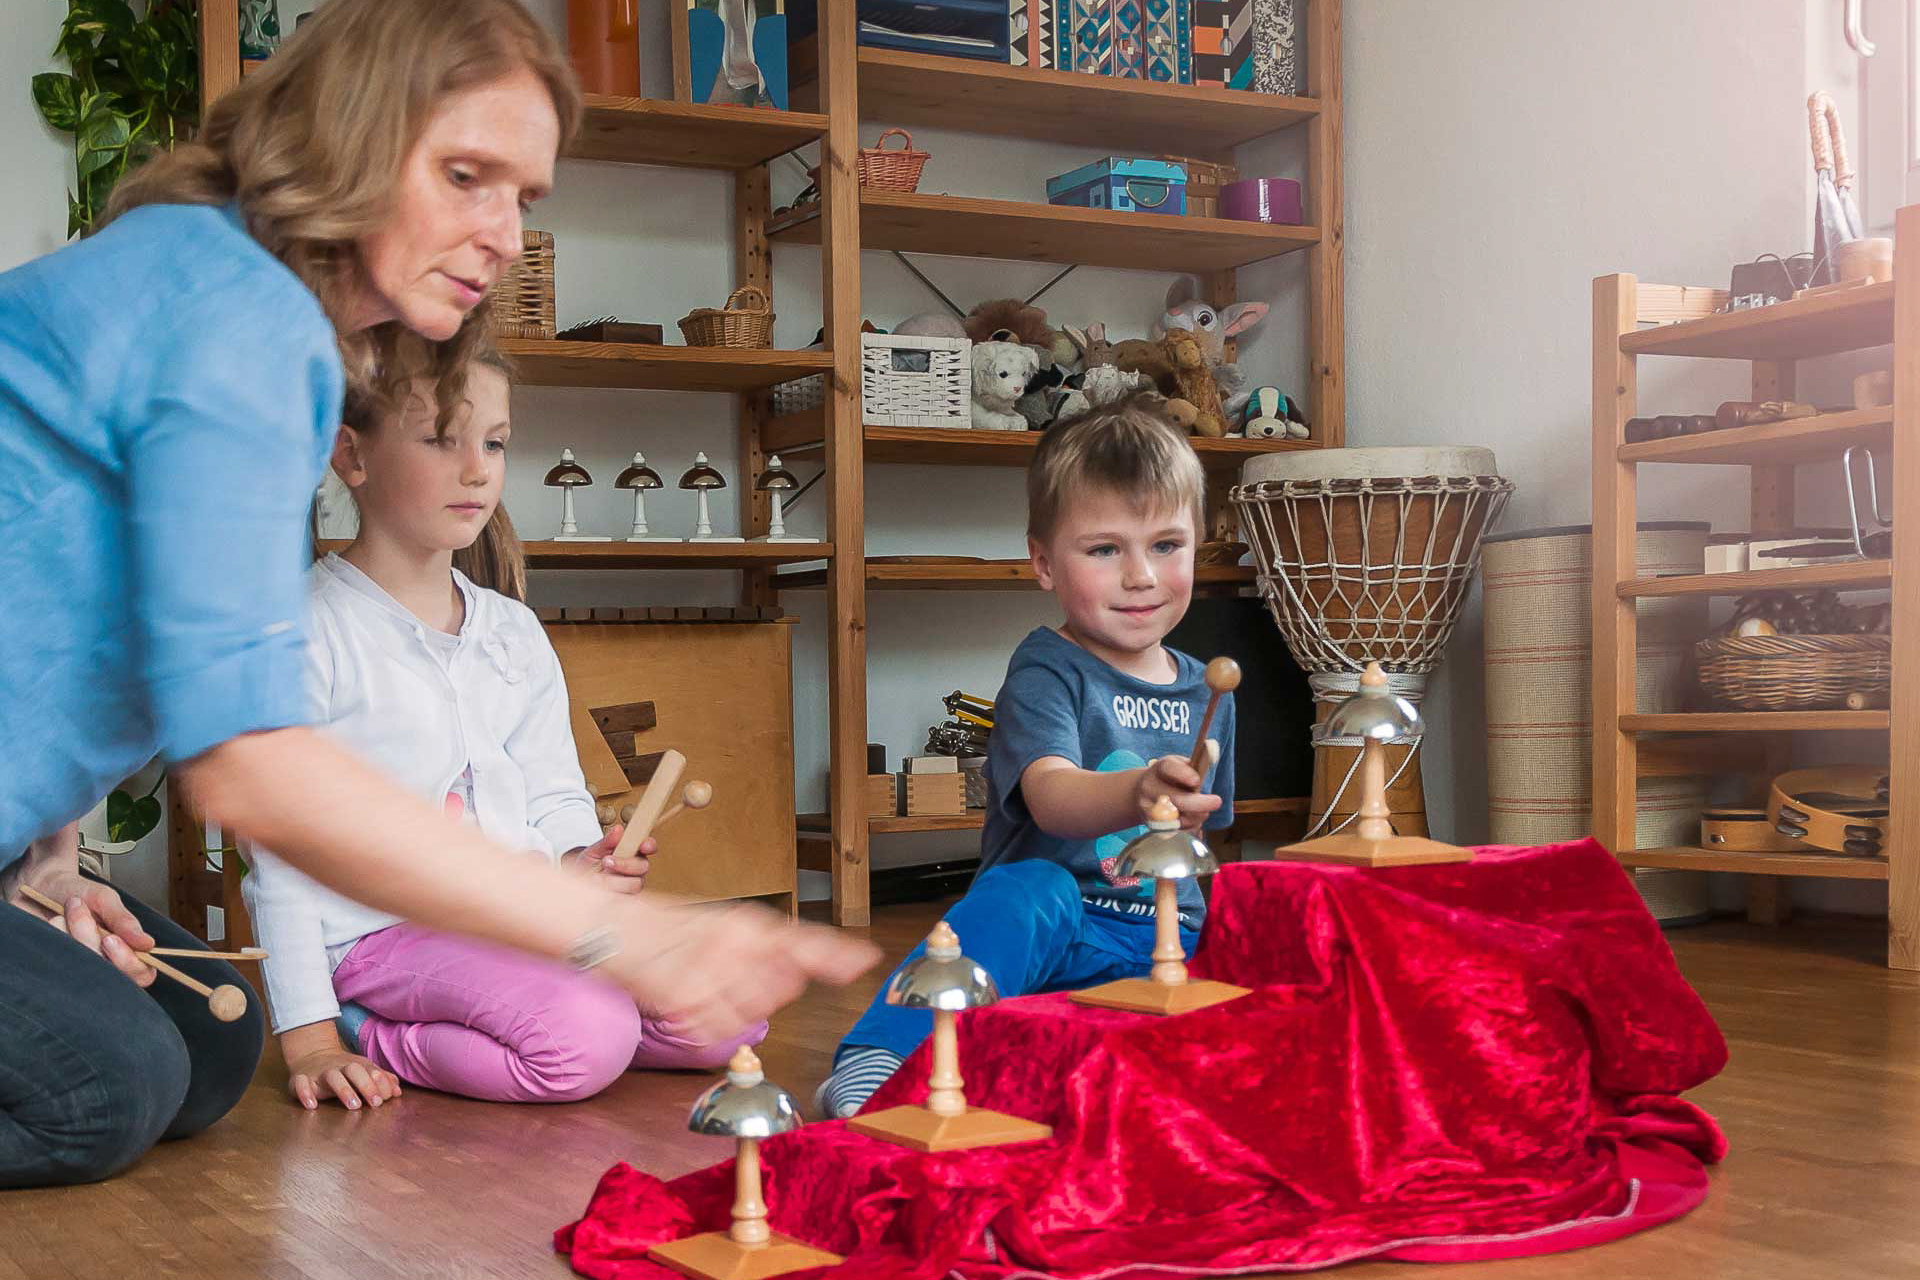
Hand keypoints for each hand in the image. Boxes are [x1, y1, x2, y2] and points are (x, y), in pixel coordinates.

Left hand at [9, 825, 155, 987]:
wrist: (38, 886)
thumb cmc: (74, 892)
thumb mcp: (104, 899)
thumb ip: (125, 922)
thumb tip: (147, 944)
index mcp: (126, 949)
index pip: (141, 974)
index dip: (129, 962)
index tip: (109, 940)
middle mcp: (105, 963)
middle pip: (109, 973)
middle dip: (89, 938)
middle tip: (79, 910)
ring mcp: (79, 967)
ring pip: (82, 966)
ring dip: (71, 932)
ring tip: (66, 911)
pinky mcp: (55, 968)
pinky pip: (59, 964)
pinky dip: (55, 938)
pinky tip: (52, 925)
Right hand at [285, 1042, 402, 1111]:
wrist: (311, 1055)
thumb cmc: (344, 1069)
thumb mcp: (363, 1071)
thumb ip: (381, 1080)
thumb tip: (398, 1091)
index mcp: (357, 1065)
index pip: (371, 1071)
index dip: (380, 1084)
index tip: (386, 1098)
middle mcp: (340, 1067)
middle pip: (354, 1071)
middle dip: (366, 1085)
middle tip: (375, 1103)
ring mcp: (319, 1072)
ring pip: (332, 1077)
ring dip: (344, 1090)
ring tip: (353, 1105)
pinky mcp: (300, 1079)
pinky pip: (300, 1083)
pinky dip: (304, 1093)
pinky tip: (312, 1105)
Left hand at [567, 825, 654, 894]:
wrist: (580, 882)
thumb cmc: (589, 863)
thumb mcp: (595, 850)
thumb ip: (607, 841)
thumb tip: (619, 829)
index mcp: (633, 851)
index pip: (649, 846)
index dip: (649, 845)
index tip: (643, 846)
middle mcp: (637, 867)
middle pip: (643, 866)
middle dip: (625, 864)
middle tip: (606, 861)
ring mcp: (634, 883)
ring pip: (636, 883)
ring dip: (617, 880)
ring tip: (598, 878)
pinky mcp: (628, 897)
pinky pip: (627, 897)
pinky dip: (613, 892)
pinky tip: (602, 889)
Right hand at [599, 899, 879, 1044]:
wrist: (607, 925)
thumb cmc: (660, 925)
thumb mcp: (717, 923)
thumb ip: (758, 947)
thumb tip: (796, 973)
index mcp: (746, 922)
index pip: (804, 941)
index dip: (838, 955)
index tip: (867, 960)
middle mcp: (736, 944)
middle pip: (783, 989)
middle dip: (768, 991)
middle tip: (730, 976)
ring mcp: (713, 972)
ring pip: (751, 1014)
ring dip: (735, 1009)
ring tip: (702, 984)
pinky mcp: (688, 998)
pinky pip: (717, 1031)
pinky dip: (705, 1024)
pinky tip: (686, 1002)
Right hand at [1133, 755, 1221, 830]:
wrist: (1140, 794)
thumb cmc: (1168, 778)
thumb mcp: (1178, 765)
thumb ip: (1194, 765)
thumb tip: (1212, 753)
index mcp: (1160, 768)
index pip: (1169, 768)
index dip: (1183, 775)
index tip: (1196, 780)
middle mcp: (1150, 788)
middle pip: (1176, 799)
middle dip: (1199, 803)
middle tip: (1217, 801)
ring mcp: (1149, 808)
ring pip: (1179, 818)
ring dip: (1197, 816)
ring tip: (1203, 811)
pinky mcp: (1153, 826)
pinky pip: (1177, 830)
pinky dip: (1190, 826)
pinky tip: (1192, 819)